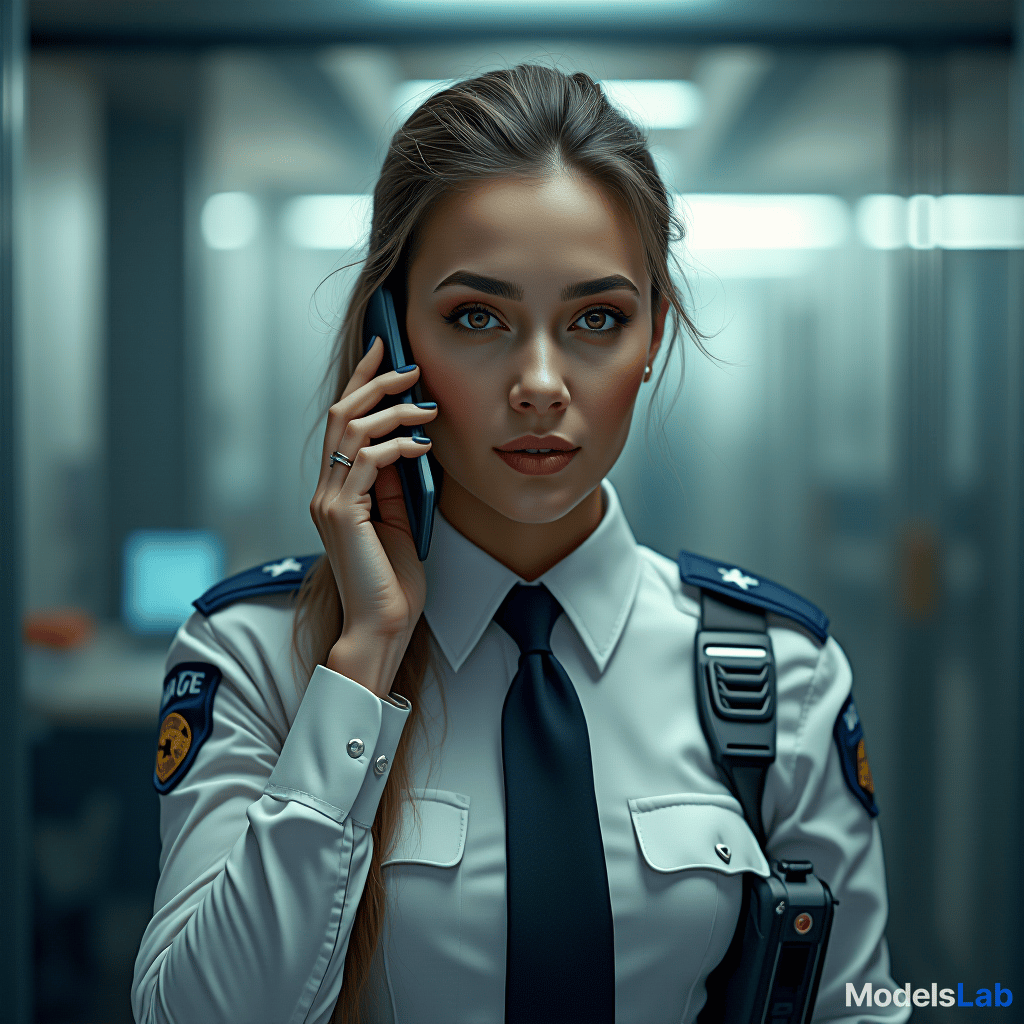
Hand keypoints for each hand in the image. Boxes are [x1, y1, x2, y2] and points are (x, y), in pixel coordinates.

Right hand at [309, 336, 437, 695]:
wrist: (381, 624)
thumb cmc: (392, 580)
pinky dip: (397, 447)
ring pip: (352, 430)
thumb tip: (407, 442)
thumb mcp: (398, 520)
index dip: (363, 382)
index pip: (344, 422)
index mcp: (336, 489)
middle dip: (376, 383)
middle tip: (411, 366)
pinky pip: (367, 461)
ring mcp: (329, 500)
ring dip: (394, 412)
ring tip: (427, 408)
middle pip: (341, 414)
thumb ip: (393, 483)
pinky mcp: (341, 513)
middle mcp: (325, 490)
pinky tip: (422, 448)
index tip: (386, 351)